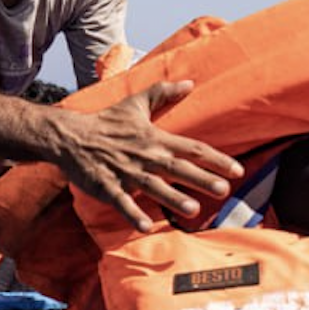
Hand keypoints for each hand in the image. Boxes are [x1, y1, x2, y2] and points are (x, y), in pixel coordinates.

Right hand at [57, 81, 242, 231]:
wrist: (70, 136)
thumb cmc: (107, 122)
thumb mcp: (136, 104)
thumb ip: (163, 92)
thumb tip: (190, 83)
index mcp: (154, 138)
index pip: (192, 148)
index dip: (216, 159)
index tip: (238, 171)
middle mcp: (144, 156)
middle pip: (177, 167)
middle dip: (201, 179)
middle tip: (224, 190)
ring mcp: (126, 172)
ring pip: (153, 186)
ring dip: (172, 197)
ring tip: (193, 209)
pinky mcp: (107, 186)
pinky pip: (122, 202)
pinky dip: (133, 213)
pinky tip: (146, 226)